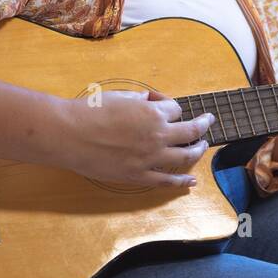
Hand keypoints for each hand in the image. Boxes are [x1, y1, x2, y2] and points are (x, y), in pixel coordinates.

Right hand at [50, 89, 216, 188]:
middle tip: (208, 121)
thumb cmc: (91, 111)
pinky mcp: (139, 176)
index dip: (170, 106)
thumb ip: (140, 100)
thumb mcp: (120, 96)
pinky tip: (191, 182)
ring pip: (185, 155)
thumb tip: (149, 101)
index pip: (175, 109)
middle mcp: (158, 135)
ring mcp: (150, 158)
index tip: (164, 106)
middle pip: (190, 130)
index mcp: (153, 113)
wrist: (69, 134)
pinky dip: (182, 181)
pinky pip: (167, 180)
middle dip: (202, 124)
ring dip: (198, 150)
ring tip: (203, 146)